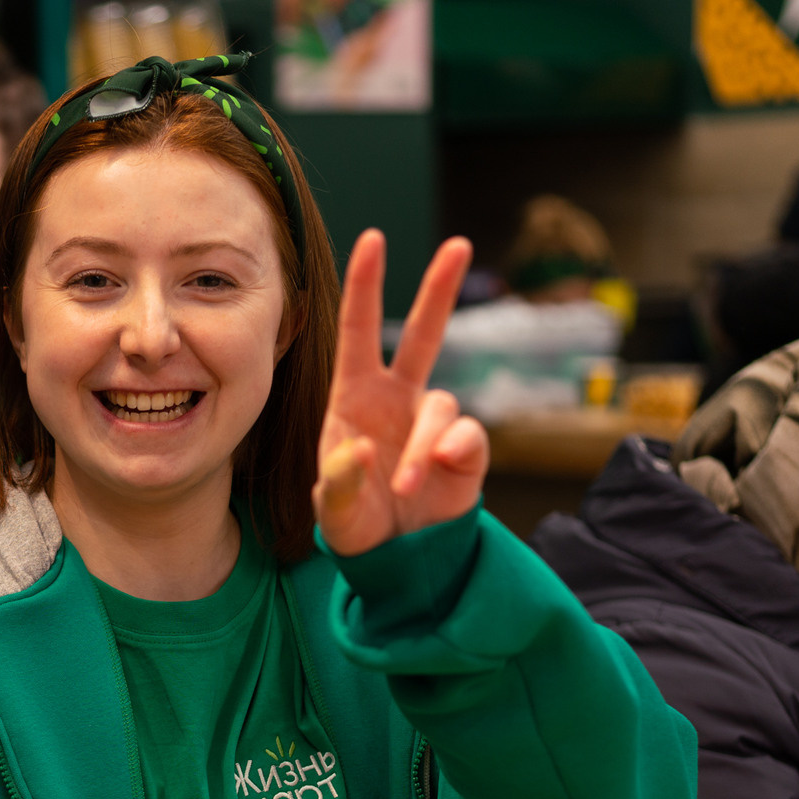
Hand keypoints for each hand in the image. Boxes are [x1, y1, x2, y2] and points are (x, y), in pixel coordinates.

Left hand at [314, 233, 485, 555]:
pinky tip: (436, 476)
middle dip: (440, 290)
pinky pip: (466, 437)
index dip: (366, 285)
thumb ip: (339, 481)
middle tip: (459, 245)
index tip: (373, 238)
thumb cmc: (355, 524)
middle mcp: (399, 399)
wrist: (395, 560)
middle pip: (423, 333)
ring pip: (440, 407)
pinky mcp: (466, 451)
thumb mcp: (333, 508)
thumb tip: (360, 448)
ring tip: (405, 487)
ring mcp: (434, 423)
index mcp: (356, 397)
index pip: (359, 331)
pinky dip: (450, 455)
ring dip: (422, 447)